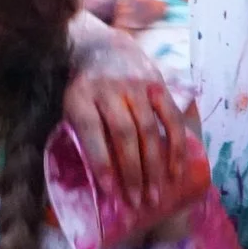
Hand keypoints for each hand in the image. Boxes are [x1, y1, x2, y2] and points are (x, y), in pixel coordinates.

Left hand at [61, 43, 188, 221]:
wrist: (101, 46)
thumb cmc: (83, 89)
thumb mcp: (72, 107)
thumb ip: (82, 136)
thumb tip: (98, 183)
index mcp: (80, 96)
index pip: (92, 131)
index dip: (101, 162)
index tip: (109, 191)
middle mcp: (109, 88)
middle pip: (124, 134)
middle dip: (131, 172)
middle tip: (136, 202)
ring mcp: (135, 84)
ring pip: (149, 129)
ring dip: (153, 167)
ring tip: (154, 195)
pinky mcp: (157, 83)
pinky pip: (171, 118)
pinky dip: (175, 147)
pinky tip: (175, 172)